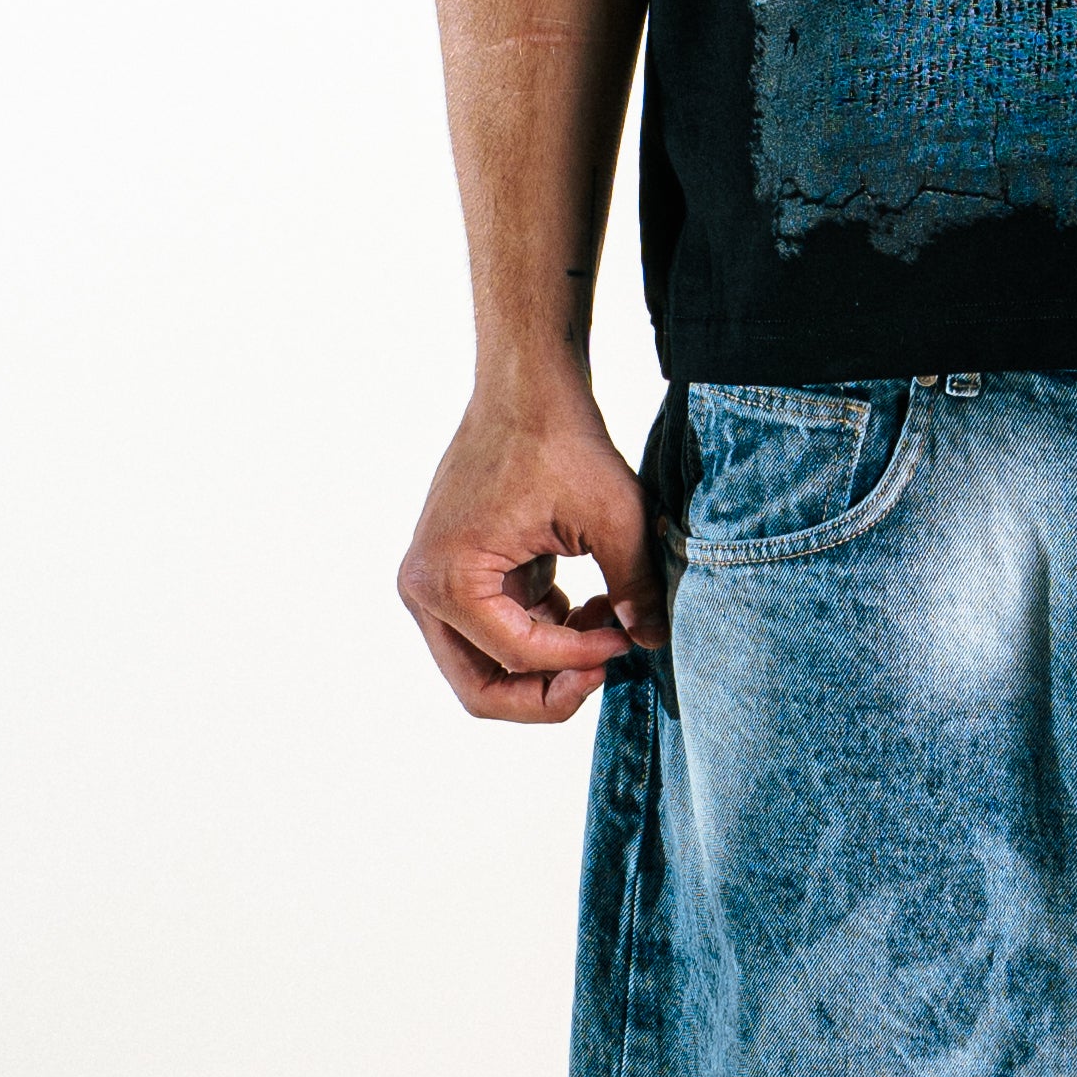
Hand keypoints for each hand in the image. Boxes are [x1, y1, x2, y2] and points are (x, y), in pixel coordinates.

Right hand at [397, 382, 665, 723]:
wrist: (528, 383)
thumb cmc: (560, 437)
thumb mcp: (615, 514)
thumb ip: (635, 586)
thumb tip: (652, 642)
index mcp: (447, 579)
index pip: (518, 655)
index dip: (582, 659)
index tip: (628, 638)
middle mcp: (424, 590)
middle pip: (481, 688)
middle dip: (548, 693)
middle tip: (606, 668)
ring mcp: (433, 584)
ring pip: (487, 667)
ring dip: (548, 664)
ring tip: (607, 628)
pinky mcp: (456, 574)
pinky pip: (495, 634)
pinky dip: (542, 635)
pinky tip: (591, 608)